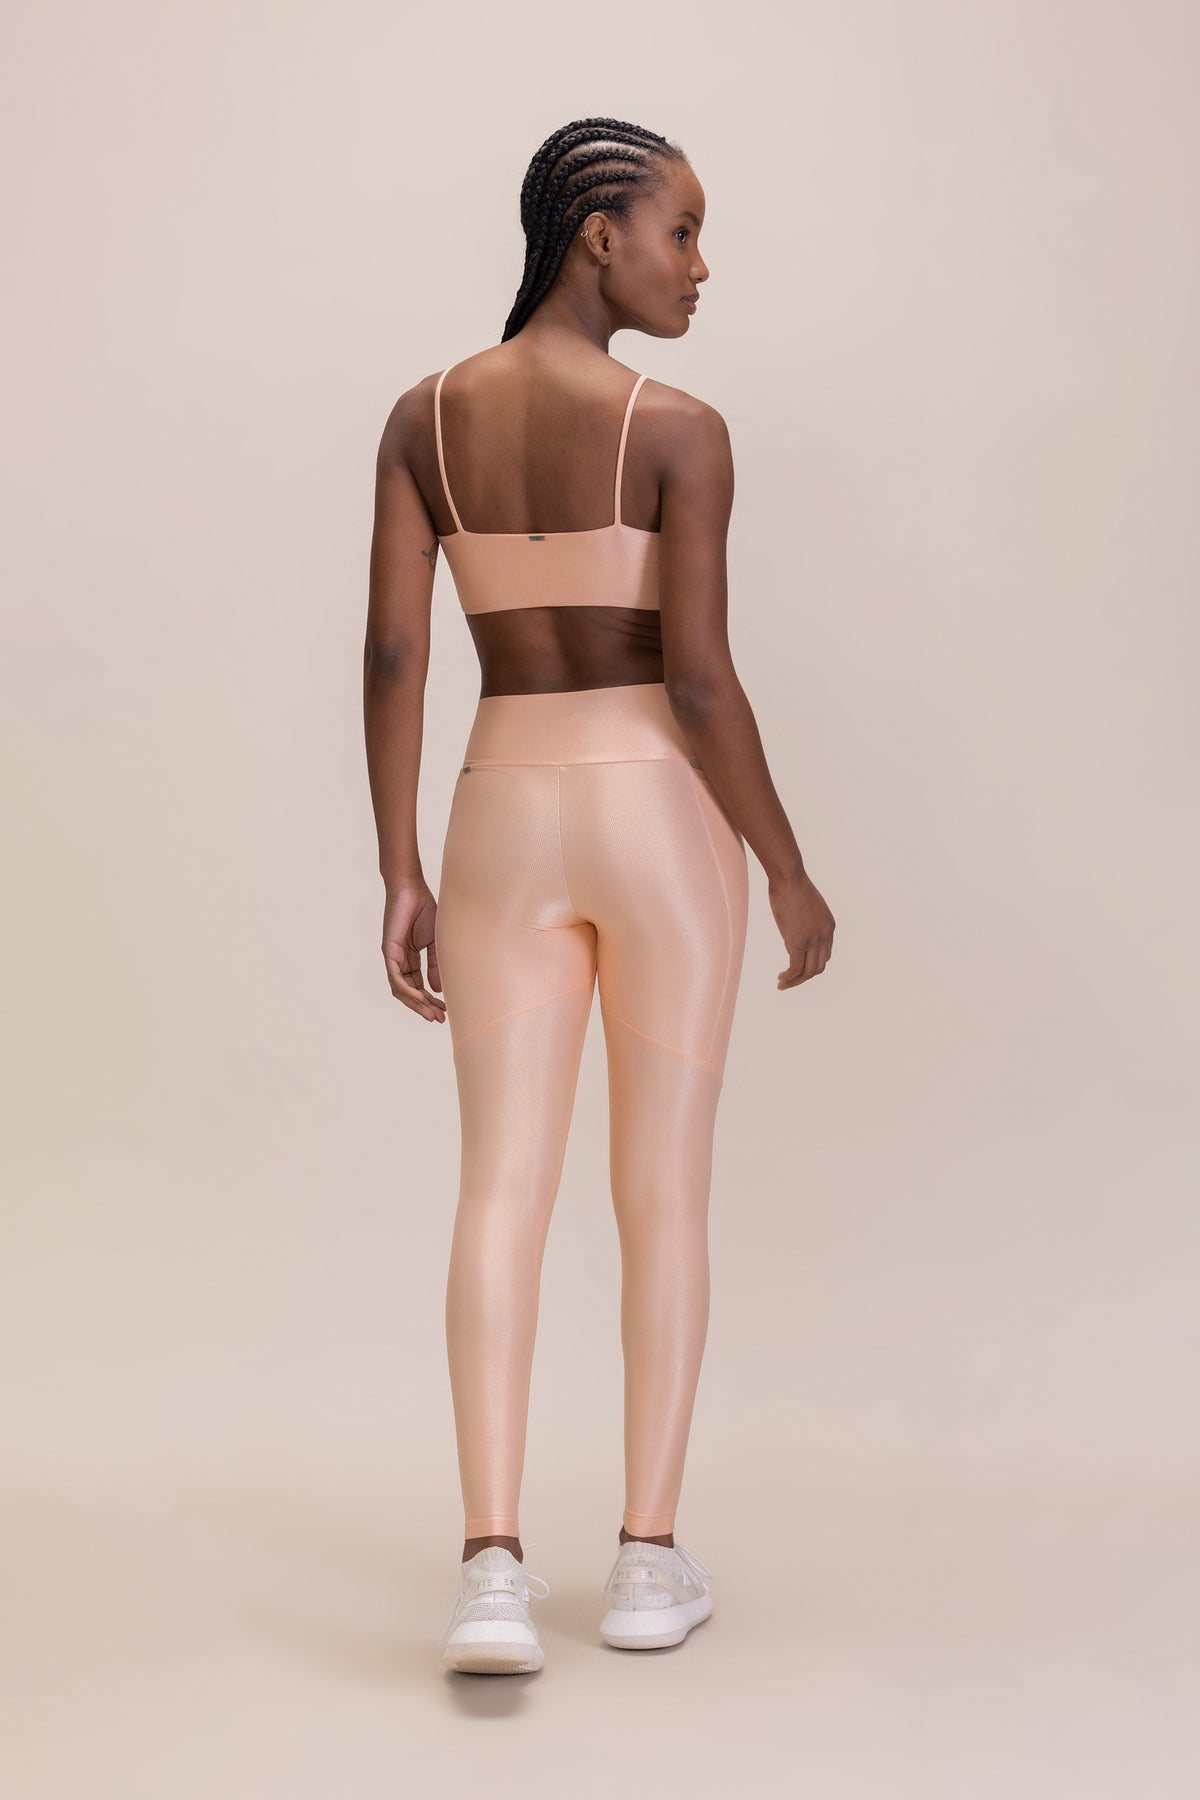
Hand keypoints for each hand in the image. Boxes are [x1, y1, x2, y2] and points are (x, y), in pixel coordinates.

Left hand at [382, 880, 446, 1021]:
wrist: (412, 889)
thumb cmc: (424, 910)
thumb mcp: (436, 942)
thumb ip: (435, 965)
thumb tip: (438, 989)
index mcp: (410, 959)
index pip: (418, 987)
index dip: (430, 1000)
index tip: (444, 1011)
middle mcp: (399, 961)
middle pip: (409, 992)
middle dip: (424, 1007)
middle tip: (438, 1018)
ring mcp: (393, 957)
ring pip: (401, 989)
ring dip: (416, 1003)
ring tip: (431, 1013)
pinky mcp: (389, 951)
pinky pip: (396, 977)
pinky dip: (407, 990)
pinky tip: (420, 998)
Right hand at [769, 868, 834, 988]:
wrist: (789, 877)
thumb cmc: (791, 885)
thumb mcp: (806, 905)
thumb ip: (805, 920)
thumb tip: (795, 927)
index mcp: (829, 926)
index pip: (825, 954)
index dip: (812, 963)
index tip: (797, 965)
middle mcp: (825, 936)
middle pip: (819, 966)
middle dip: (804, 976)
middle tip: (790, 979)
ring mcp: (813, 940)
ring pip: (808, 972)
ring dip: (795, 981)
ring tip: (782, 983)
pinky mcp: (798, 943)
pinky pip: (796, 968)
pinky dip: (789, 977)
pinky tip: (781, 978)